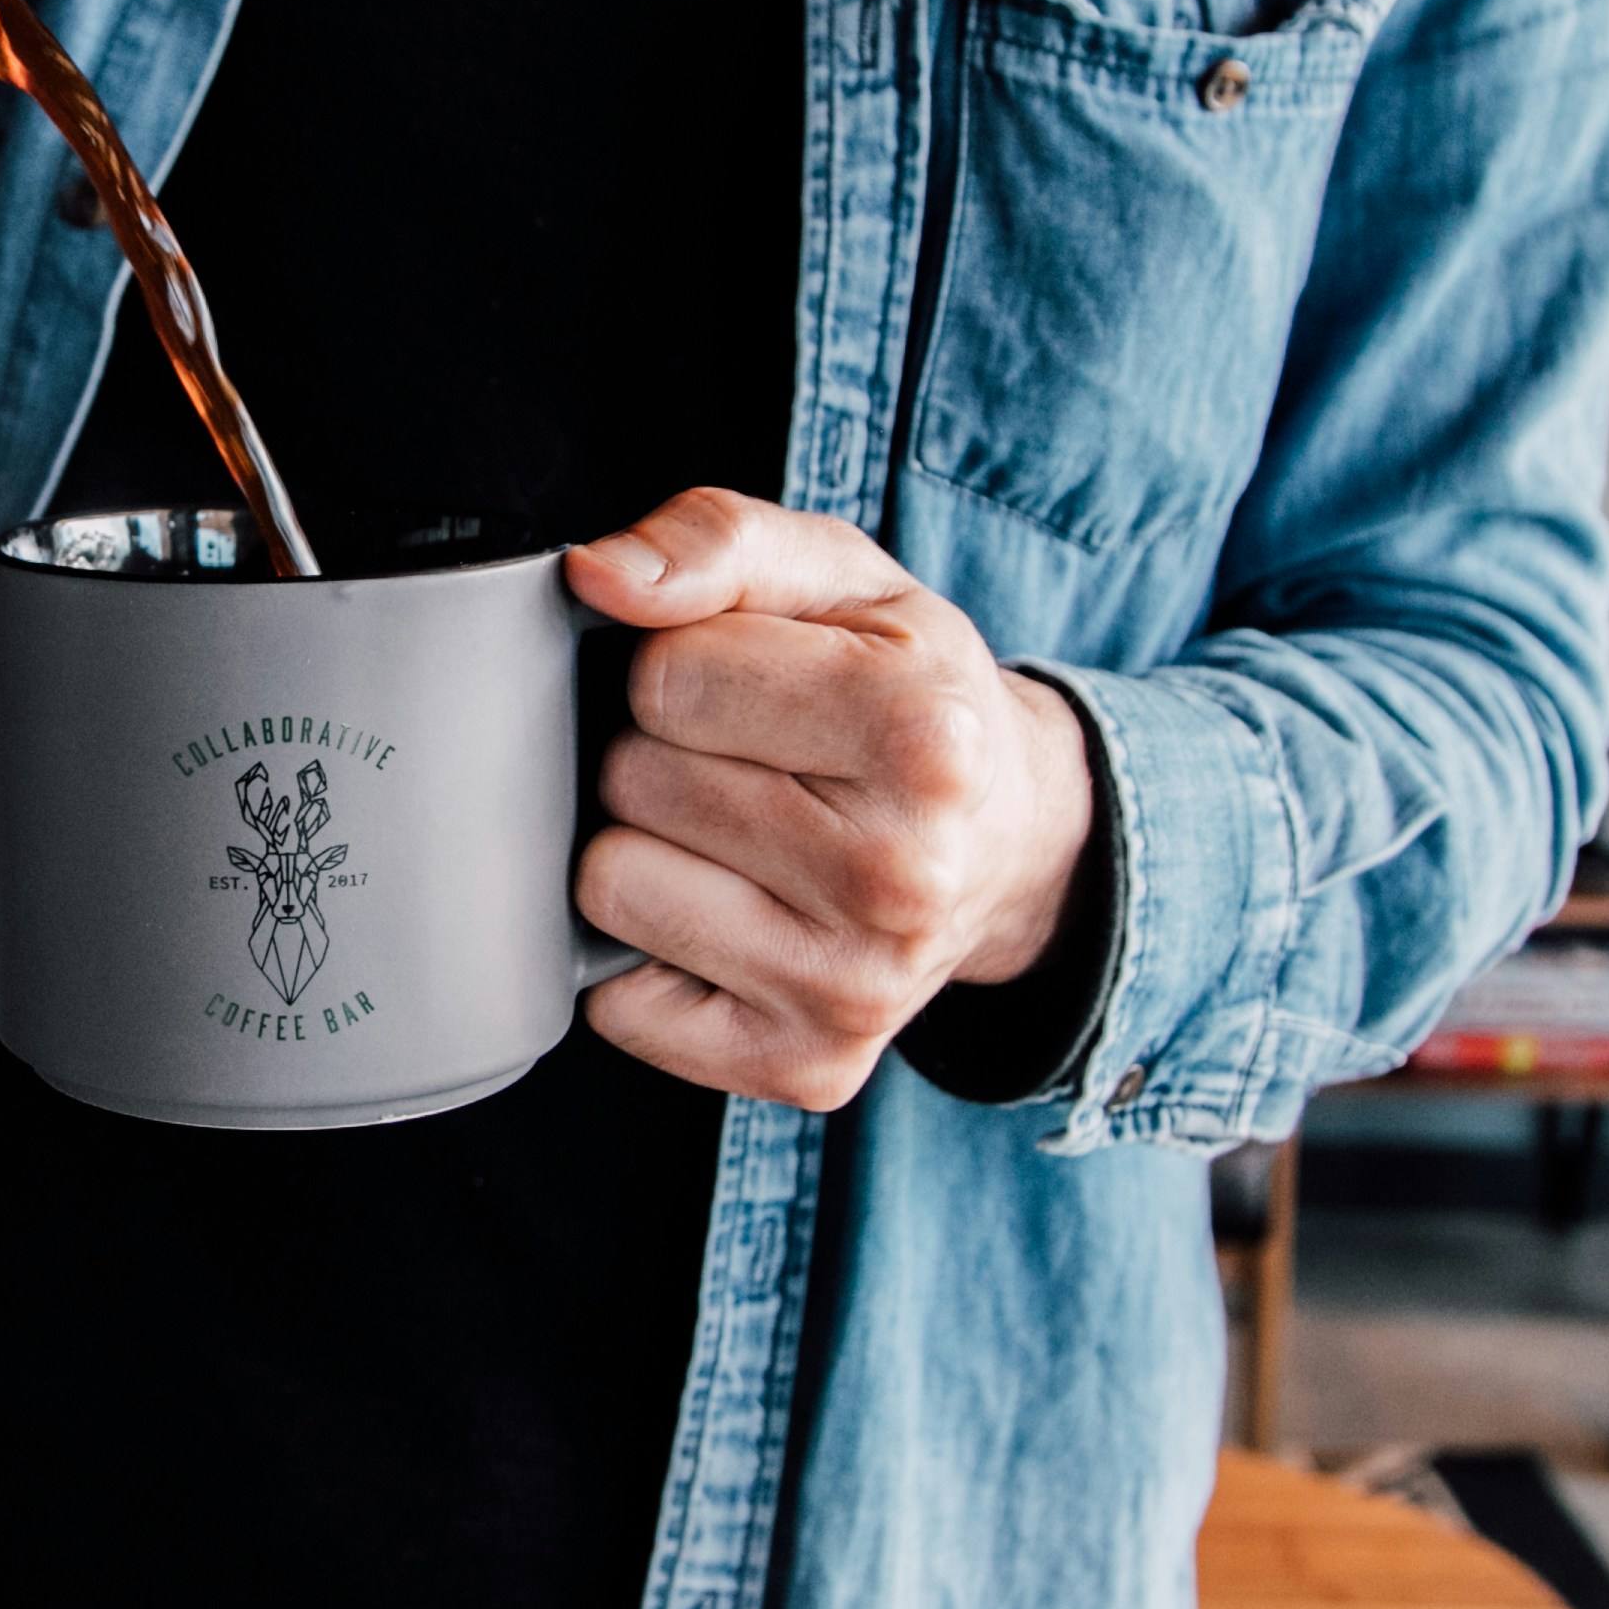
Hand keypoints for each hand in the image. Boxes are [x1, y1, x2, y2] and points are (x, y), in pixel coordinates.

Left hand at [566, 489, 1095, 1110]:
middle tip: (759, 765)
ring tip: (744, 838)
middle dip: (668, 755)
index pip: (668, 678)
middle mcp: (901, 878)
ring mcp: (852, 990)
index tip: (758, 686)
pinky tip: (733, 917)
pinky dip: (648, 955)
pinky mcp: (803, 1068)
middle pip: (636, 781)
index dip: (687, 666)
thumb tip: (596, 577)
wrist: (1011, 842)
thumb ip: (718, 539)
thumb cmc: (910, 697)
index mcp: (924, 738)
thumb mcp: (842, 578)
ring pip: (611, 888)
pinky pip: (616, 1005)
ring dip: (651, 849)